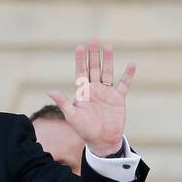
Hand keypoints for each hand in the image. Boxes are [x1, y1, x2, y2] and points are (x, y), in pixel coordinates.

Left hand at [46, 40, 134, 156]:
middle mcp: (95, 89)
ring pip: (107, 72)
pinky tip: (131, 64)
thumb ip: (63, 102)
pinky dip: (128, 75)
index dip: (80, 60)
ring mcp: (107, 93)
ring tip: (108, 46)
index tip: (79, 47)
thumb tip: (50, 90)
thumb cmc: (84, 130)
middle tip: (94, 40)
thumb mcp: (72, 116)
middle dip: (94, 55)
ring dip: (108, 60)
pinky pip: (124, 84)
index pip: (81, 72)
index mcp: (83, 92)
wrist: (101, 141)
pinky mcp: (118, 99)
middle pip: (94, 68)